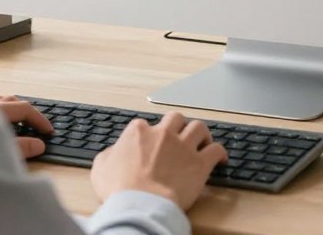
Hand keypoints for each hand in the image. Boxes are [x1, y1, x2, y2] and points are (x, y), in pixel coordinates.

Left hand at [0, 95, 52, 158]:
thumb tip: (40, 145)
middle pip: (13, 101)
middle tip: (36, 126)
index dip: (39, 119)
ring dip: (12, 111)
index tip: (49, 131)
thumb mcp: (0, 153)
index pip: (24, 109)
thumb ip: (21, 147)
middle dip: (27, 112)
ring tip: (18, 124)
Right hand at [90, 111, 227, 210]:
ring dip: (202, 133)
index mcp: (139, 131)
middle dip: (178, 125)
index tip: (151, 145)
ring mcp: (183, 146)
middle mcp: (163, 133)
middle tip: (180, 136)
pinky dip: (220, 152)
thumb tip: (113, 152)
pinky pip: (216, 150)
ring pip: (199, 127)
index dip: (150, 135)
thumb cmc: (120, 189)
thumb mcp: (101, 167)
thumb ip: (109, 154)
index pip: (146, 125)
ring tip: (202, 141)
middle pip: (176, 118)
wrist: (140, 205)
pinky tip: (221, 158)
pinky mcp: (199, 164)